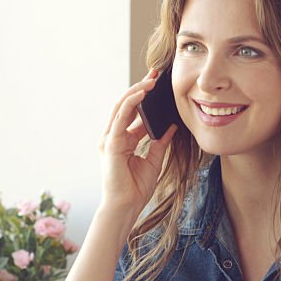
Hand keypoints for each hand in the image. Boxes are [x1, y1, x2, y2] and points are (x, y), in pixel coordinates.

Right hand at [98, 70, 178, 215]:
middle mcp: (113, 136)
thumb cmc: (136, 188)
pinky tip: (142, 92)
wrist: (125, 206)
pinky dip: (131, 102)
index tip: (158, 84)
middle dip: (140, 88)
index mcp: (122, 140)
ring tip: (151, 79)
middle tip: (155, 74)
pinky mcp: (110, 143)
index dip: (145, 98)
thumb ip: (160, 141)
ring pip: (121, 106)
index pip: (133, 113)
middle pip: (126, 105)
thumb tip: (171, 125)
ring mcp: (109, 139)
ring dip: (136, 90)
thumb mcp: (154, 160)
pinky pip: (120, 117)